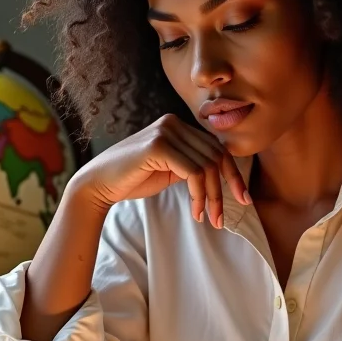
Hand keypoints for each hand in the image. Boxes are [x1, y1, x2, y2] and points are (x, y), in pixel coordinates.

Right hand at [67, 114, 250, 227]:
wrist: (99, 184)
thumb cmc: (134, 179)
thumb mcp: (171, 169)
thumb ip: (193, 165)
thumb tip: (225, 176)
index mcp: (178, 125)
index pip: (216, 148)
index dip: (233, 174)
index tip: (242, 198)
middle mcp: (173, 123)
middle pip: (216, 156)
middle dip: (225, 189)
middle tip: (222, 217)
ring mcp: (166, 132)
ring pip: (207, 165)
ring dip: (211, 197)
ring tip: (208, 218)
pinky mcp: (158, 146)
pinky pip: (194, 172)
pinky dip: (199, 195)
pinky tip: (196, 211)